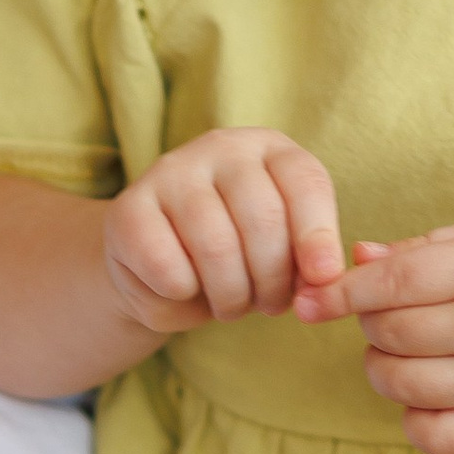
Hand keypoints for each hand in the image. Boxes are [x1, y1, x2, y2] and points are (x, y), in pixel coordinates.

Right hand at [102, 129, 345, 339]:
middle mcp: (221, 147)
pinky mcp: (128, 210)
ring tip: (232, 306)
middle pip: (264, 220)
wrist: (159, 267)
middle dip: (273, 281)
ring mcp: (170, 172)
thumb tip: (325, 278)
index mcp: (270, 148)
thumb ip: (309, 260)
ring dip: (232, 296)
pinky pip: (169, 268)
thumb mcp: (283, 250)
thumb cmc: (239, 256)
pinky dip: (184, 296)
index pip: (305, 184)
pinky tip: (184, 290)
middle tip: (269, 305)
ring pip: (217, 247)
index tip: (323, 280)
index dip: (318, 237)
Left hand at [305, 212, 453, 453]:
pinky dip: (414, 418)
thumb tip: (353, 260)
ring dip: (384, 367)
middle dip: (370, 323)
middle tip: (390, 314)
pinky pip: (432, 436)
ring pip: (399, 383)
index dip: (338, 292)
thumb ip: (423, 248)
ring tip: (408, 350)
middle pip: (387, 334)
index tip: (309, 299)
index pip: (389, 284)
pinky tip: (428, 393)